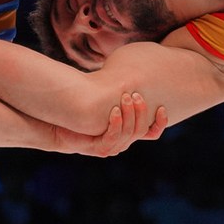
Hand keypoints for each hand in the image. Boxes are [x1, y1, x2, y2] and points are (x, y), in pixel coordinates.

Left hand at [46, 90, 166, 156]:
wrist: (61, 126)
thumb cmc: (84, 112)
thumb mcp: (107, 102)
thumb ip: (120, 94)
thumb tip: (132, 74)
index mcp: (127, 134)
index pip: (152, 133)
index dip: (160, 123)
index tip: (162, 107)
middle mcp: (122, 143)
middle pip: (141, 130)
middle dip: (141, 111)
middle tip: (136, 94)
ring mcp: (111, 148)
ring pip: (128, 134)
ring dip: (129, 114)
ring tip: (125, 97)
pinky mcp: (98, 149)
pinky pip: (112, 137)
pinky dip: (115, 123)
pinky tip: (113, 109)